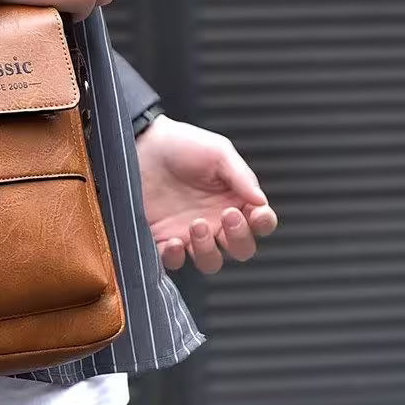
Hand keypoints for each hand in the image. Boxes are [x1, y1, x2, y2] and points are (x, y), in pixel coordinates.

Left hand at [136, 114, 277, 273]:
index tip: (255, 213)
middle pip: (241, 248)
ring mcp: (189, 232)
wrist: (141, 143)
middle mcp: (215, 220)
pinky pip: (174, 262)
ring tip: (196, 224)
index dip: (263, 223)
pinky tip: (173, 241)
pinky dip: (176, 258)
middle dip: (239, 238)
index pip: (260, 223)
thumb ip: (241, 176)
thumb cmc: (182, 144)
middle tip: (226, 215)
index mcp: (233, 199)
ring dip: (208, 250)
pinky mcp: (162, 238)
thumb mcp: (217, 151)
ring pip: (211, 262)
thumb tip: (261, 201)